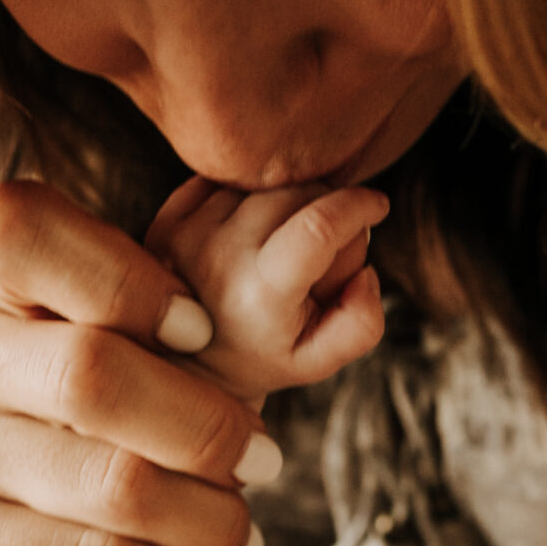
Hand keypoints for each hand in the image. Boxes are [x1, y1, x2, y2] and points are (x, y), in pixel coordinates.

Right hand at [0, 181, 280, 545]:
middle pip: (90, 372)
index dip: (127, 279)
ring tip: (239, 537)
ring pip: (114, 484)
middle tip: (266, 462)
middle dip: (207, 427)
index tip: (201, 331)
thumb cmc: (112, 428)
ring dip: (210, 520)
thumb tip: (356, 296)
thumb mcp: (149, 350)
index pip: (22, 230)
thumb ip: (199, 311)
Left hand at [145, 177, 387, 403]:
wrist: (185, 366)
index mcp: (259, 296)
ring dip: (290, 204)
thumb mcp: (320, 360)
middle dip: (330, 210)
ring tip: (282, 249)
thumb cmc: (263, 356)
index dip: (359, 205)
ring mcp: (187, 232)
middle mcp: (217, 257)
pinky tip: (251, 233)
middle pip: (299, 194)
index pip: (318, 226)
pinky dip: (254, 197)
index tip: (378, 205)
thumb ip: (360, 323)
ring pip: (266, 183)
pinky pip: (232, 179)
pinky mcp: (168, 215)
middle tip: (323, 254)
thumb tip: (365, 272)